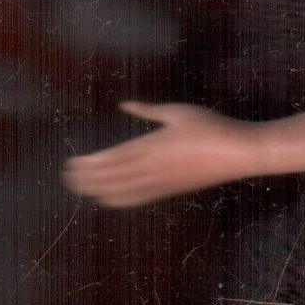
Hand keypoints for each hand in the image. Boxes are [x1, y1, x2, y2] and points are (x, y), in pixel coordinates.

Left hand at [62, 102, 260, 207]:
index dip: (89, 164)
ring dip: (98, 189)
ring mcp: (160, 182)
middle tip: (66, 177)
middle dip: (87, 178)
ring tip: (79, 188)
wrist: (238, 152)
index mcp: (152, 145)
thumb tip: (124, 105)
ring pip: (121, 190)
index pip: (112, 158)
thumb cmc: (211, 126)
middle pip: (111, 176)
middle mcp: (152, 167)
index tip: (72, 163)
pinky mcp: (169, 190)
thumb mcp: (177, 111)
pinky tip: (106, 199)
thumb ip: (148, 111)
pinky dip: (119, 199)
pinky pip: (138, 199)